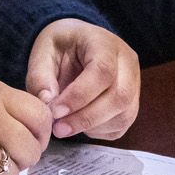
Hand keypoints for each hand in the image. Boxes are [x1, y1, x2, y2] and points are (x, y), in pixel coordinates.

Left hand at [25, 18, 140, 139]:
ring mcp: (134, 83)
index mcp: (105, 43)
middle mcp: (127, 62)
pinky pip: (121, 125)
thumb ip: (40, 76)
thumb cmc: (61, 47)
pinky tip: (79, 124)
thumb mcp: (42, 52)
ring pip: (124, 114)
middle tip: (58, 128)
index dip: (79, 96)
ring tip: (64, 126)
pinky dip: (98, 131)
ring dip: (92, 127)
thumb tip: (48, 104)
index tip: (55, 111)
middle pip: (119, 96)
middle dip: (86, 118)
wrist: (76, 45)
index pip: (102, 71)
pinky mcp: (131, 103)